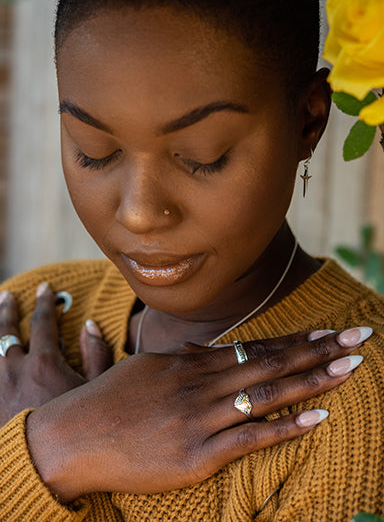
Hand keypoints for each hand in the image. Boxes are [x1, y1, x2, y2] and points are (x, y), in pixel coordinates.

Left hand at [0, 284, 112, 426]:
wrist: (39, 466)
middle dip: (8, 309)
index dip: (44, 302)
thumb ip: (97, 355)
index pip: (42, 322)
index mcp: (44, 362)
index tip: (45, 288)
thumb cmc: (73, 429)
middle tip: (9, 296)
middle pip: (6, 329)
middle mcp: (14, 369)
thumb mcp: (95, 391)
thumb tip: (90, 325)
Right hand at [26, 324, 370, 500]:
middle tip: (358, 337)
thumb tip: (206, 352)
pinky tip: (317, 417)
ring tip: (351, 368)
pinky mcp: (197, 455)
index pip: (253, 347)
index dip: (294, 339)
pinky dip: (286, 426)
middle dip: (319, 349)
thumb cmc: (108, 400)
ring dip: (313, 379)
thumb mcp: (146, 367)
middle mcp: (201, 384)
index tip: (326, 331)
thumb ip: (182, 360)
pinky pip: (251, 437)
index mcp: (189, 364)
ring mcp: (201, 419)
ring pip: (268, 393)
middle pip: (271, 362)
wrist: (74, 437)